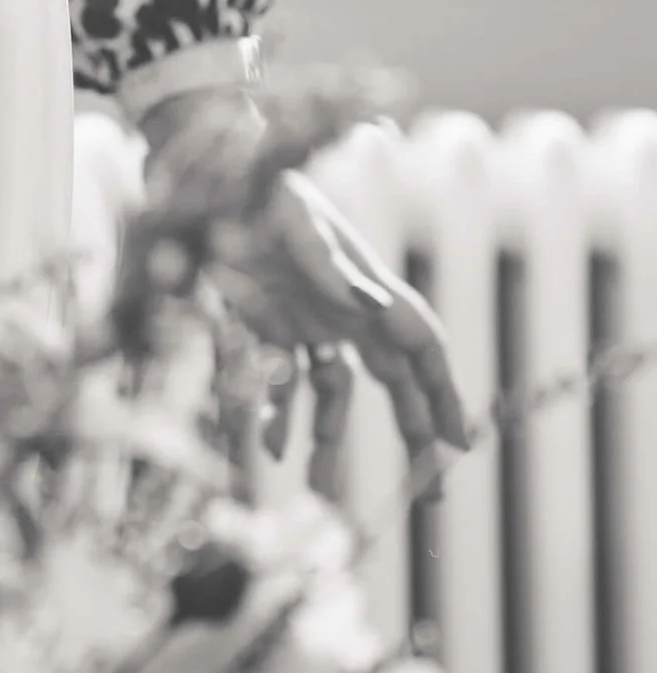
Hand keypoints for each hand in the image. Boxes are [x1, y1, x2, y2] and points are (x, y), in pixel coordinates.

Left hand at [217, 165, 473, 494]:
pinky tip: (271, 450)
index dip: (444, 393)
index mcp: (367, 286)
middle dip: (415, 431)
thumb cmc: (262, 191)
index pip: (422, 346)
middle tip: (434, 494)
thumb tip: (369, 305)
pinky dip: (279, 417)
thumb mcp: (295, 220)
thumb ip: (329, 265)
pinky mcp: (269, 326)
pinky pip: (284, 382)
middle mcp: (347, 311)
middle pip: (395, 379)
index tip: (460, 444)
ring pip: (334, 393)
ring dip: (329, 440)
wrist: (213, 179)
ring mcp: (310, 321)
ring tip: (321, 491)